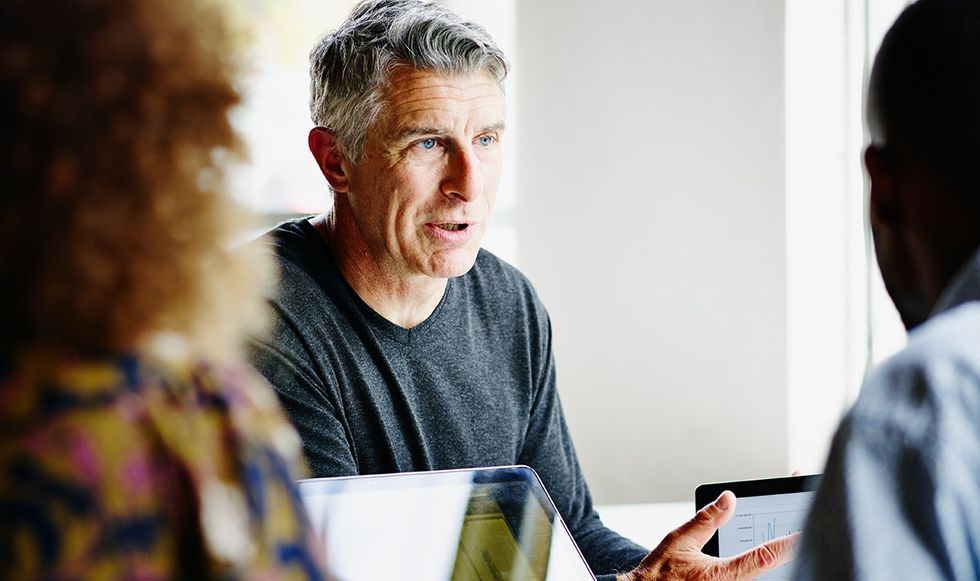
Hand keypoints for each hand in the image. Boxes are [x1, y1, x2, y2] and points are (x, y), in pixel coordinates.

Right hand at [618, 491, 797, 580]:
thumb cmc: (660, 575)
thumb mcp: (680, 541)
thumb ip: (706, 520)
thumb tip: (727, 499)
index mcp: (724, 575)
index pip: (764, 557)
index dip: (787, 544)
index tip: (804, 531)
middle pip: (771, 567)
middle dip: (784, 543)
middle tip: (797, 517)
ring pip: (763, 573)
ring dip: (774, 554)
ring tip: (786, 532)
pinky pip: (750, 576)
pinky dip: (762, 560)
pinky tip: (768, 548)